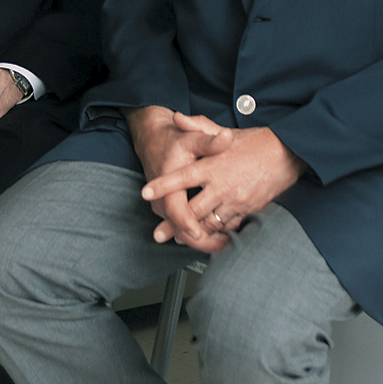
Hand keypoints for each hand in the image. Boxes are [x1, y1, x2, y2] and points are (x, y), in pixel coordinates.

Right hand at [127, 106, 218, 248]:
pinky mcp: (169, 211)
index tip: (199, 231)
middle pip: (178, 228)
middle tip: (223, 245)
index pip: (174, 207)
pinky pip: (182, 227)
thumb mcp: (193, 138)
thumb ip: (210, 141)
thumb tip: (227, 138)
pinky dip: (198, 234)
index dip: (186, 221)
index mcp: (167, 179)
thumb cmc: (177, 140)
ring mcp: (164, 207)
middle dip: (199, 240)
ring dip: (201, 240)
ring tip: (225, 245)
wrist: (155, 141)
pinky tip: (218, 239)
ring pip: (180, 231)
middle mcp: (162, 197)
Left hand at [140, 123, 301, 253]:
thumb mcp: (225, 131)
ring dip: (194, 233)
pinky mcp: (248, 210)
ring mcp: (235, 200)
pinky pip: (228, 226)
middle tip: (159, 233)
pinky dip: (216, 232)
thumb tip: (177, 118)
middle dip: (174, 225)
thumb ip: (199, 127)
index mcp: (213, 165)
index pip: (181, 177)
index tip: (146, 193)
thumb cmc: (256, 142)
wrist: (288, 153)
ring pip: (209, 223)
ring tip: (181, 239)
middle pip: (192, 211)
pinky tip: (209, 234)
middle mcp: (222, 185)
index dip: (162, 186)